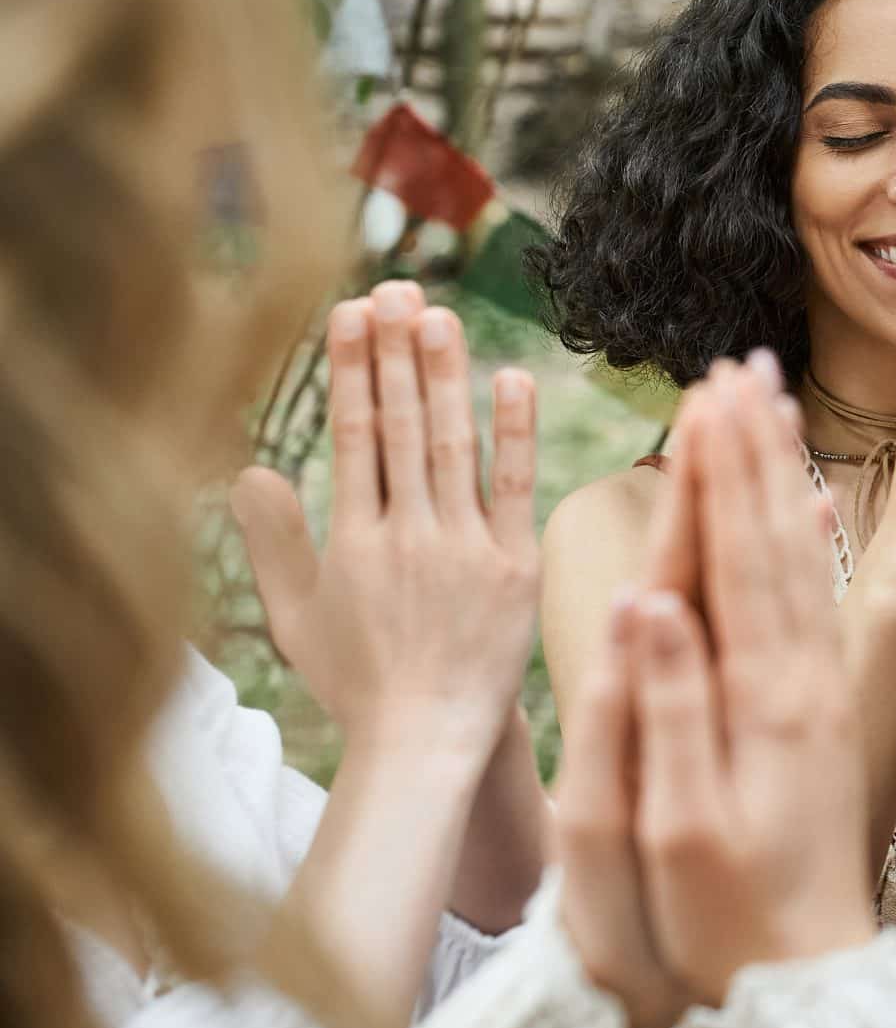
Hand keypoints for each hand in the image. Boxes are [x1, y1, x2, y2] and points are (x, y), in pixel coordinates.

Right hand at [231, 282, 538, 763]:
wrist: (429, 739)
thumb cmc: (360, 681)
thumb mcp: (297, 617)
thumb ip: (274, 543)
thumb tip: (248, 469)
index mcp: (353, 544)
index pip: (355, 437)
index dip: (354, 369)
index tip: (351, 312)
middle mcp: (408, 538)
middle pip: (403, 427)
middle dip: (397, 353)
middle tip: (396, 288)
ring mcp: (465, 550)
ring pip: (454, 446)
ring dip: (446, 376)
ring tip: (439, 314)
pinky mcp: (515, 567)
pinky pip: (514, 488)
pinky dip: (515, 432)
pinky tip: (513, 377)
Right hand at [559, 358, 881, 1020]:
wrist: (802, 977)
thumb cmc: (723, 916)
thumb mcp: (676, 824)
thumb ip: (666, 709)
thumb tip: (646, 601)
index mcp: (757, 697)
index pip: (732, 558)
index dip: (717, 474)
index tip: (708, 397)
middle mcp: (796, 678)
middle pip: (771, 539)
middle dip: (752, 451)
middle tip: (741, 366)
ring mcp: (815, 689)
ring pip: (796, 559)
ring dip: (780, 478)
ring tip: (770, 406)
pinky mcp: (819, 707)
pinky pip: (814, 601)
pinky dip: (805, 543)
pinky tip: (808, 504)